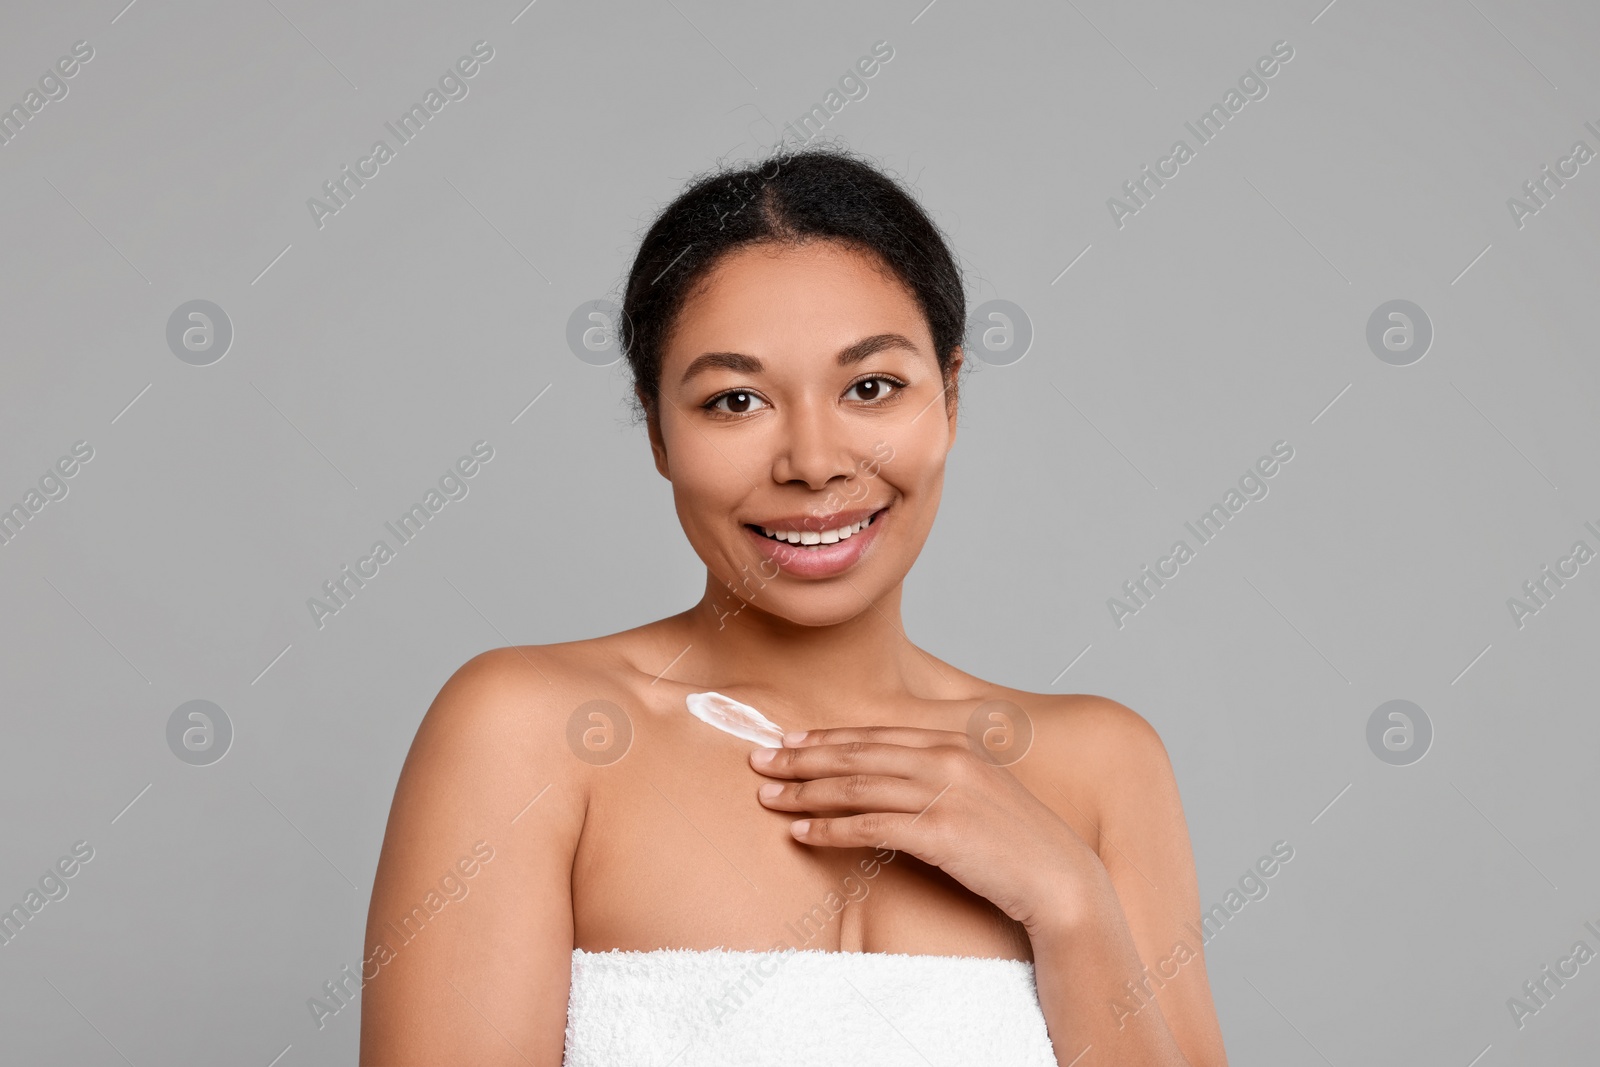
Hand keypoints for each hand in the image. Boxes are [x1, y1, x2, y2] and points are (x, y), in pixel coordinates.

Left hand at [749, 725, 1106, 936]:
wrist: (1061, 880)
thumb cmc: (1015, 845)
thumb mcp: (978, 796)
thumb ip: (936, 780)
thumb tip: (884, 782)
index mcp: (953, 745)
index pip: (874, 736)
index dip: (825, 737)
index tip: (787, 740)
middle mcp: (947, 760)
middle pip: (857, 754)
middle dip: (801, 757)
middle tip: (758, 761)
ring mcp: (945, 794)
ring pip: (856, 786)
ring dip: (805, 791)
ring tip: (768, 797)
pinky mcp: (941, 831)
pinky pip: (871, 825)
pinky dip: (830, 827)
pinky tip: (802, 832)